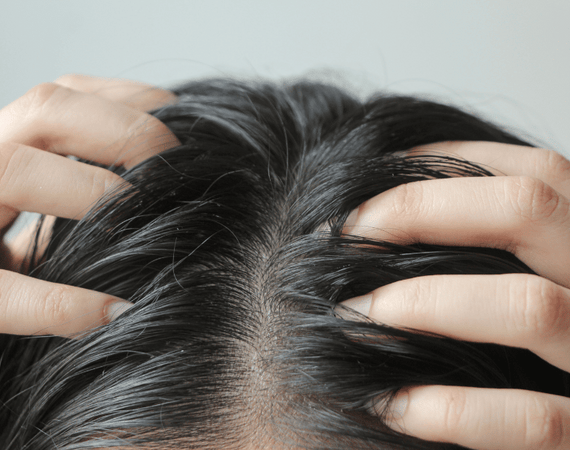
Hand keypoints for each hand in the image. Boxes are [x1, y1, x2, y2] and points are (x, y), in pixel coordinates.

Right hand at [0, 74, 178, 336]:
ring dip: (94, 191)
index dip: (130, 101)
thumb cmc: (6, 283)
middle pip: (41, 110)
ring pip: (4, 171)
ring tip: (147, 218)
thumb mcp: (40, 234)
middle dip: (126, 130)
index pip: (61, 97)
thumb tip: (168, 190)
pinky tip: (114, 312)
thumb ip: (79, 206)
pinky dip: (59, 303)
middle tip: (181, 168)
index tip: (186, 128)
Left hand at [341, 141, 569, 448]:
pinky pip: (532, 421)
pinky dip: (452, 409)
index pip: (531, 171)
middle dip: (418, 210)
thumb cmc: (545, 346)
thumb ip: (503, 248)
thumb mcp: (544, 274)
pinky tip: (391, 403)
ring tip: (352, 312)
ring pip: (531, 306)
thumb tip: (390, 212)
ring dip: (425, 303)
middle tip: (345, 234)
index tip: (369, 184)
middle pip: (528, 207)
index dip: (443, 162)